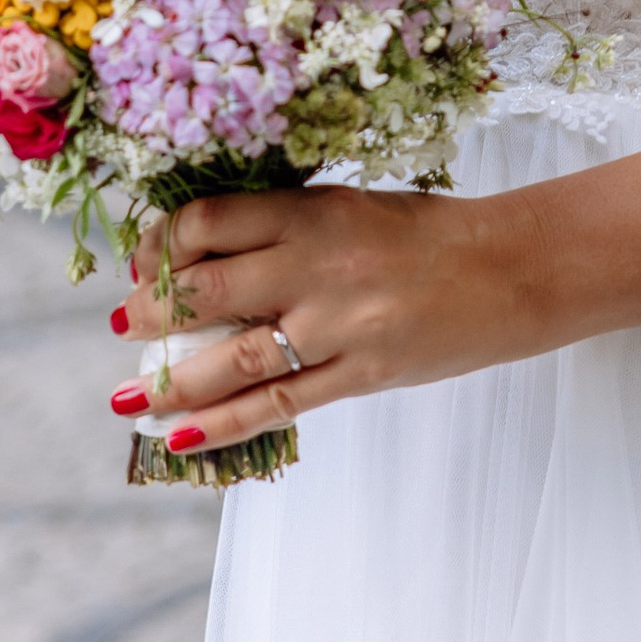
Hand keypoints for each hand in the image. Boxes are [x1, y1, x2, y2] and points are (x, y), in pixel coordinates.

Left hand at [107, 182, 535, 453]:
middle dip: (149, 312)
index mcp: (313, 210)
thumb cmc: (429, 232)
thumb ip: (285, 227)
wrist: (513, 269)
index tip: (144, 260)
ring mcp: (337, 325)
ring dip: (165, 380)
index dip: (159, 245)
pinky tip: (173, 435)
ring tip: (127, 393)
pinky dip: (217, 426)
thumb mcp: (351, 206)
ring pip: (227, 359)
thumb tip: (201, 257)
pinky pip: (274, 406)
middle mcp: (316, 265)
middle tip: (128, 324)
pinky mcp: (360, 374)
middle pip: (201, 291)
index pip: (206, 223)